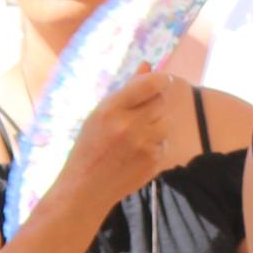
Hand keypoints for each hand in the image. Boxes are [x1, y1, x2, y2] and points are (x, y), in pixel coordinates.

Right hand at [68, 72, 186, 212]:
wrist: (86, 188)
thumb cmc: (90, 145)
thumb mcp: (100, 113)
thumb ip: (127, 89)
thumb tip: (148, 64)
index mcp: (111, 109)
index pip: (150, 84)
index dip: (160, 79)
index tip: (162, 80)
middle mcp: (129, 126)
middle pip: (161, 102)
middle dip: (154, 103)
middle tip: (139, 113)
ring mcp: (143, 146)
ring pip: (166, 122)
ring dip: (157, 123)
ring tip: (136, 133)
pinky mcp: (153, 162)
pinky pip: (164, 142)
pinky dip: (155, 143)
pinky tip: (136, 151)